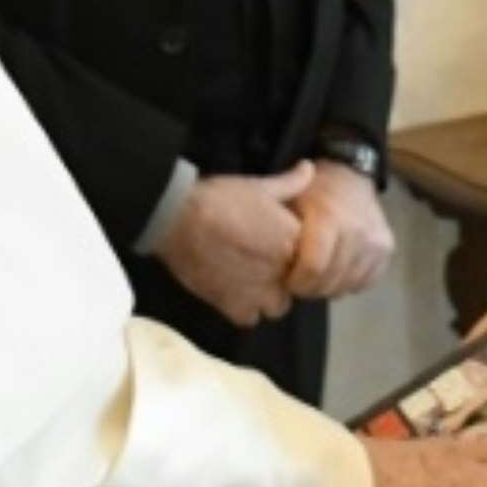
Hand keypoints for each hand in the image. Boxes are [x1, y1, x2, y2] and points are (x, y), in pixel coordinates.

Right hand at [158, 163, 312, 325]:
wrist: (176, 218)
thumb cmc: (218, 197)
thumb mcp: (257, 185)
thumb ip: (288, 183)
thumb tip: (309, 167)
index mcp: (291, 240)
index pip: (309, 256)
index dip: (293, 251)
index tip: (276, 242)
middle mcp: (281, 270)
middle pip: (294, 282)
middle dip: (282, 274)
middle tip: (260, 259)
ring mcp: (258, 293)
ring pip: (277, 306)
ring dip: (267, 296)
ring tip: (249, 279)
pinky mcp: (233, 307)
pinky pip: (250, 319)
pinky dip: (243, 308)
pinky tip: (232, 291)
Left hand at [284, 160, 393, 298]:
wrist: (349, 175)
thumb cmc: (312, 191)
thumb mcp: (289, 199)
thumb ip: (277, 226)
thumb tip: (265, 260)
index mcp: (329, 219)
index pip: (313, 268)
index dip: (296, 281)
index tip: (287, 279)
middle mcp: (358, 232)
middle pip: (330, 282)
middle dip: (310, 288)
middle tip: (300, 280)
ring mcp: (377, 242)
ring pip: (347, 285)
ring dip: (329, 287)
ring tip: (317, 274)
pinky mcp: (387, 249)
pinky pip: (366, 281)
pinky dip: (349, 281)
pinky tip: (337, 269)